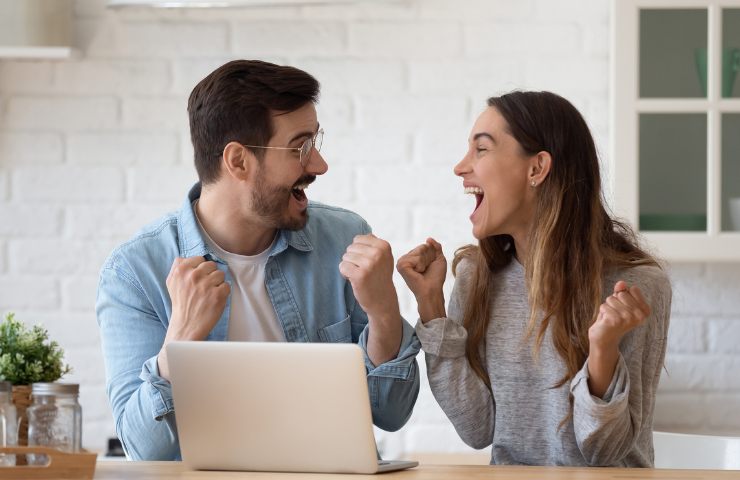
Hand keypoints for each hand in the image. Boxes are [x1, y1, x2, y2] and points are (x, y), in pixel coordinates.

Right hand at [158, 256, 229, 379]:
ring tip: (207, 295)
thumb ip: (178, 266)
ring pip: (221, 274)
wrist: (186, 326)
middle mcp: (193, 276)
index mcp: (180, 270)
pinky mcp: (217, 295)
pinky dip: (223, 293)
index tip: (197, 279)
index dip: (201, 269)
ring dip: (217, 284)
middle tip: (202, 288)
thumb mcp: (171, 282)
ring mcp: (206, 285)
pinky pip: (227, 286)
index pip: (200, 258)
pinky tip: (213, 300)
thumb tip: (189, 257)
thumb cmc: (181, 303)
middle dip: (210, 275)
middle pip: (212, 265)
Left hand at [339, 234, 399, 321]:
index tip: (367, 261)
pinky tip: (354, 279)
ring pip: (345, 257)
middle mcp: (377, 253)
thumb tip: (367, 233)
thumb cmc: (380, 277)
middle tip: (364, 270)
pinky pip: (342, 266)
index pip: (358, 239)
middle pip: (350, 248)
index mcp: (384, 246)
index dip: (358, 251)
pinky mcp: (359, 275)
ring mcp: (369, 264)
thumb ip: (375, 244)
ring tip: (360, 275)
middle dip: (353, 259)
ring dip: (349, 267)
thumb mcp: (384, 258)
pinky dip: (345, 273)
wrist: (383, 300)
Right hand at [396, 238, 446, 321]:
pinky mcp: (401, 266)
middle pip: (422, 247)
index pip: (424, 246)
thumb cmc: (436, 278)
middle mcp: (405, 259)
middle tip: (426, 270)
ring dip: (425, 262)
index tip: (429, 267)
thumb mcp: (438, 259)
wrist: (432, 290)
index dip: (431, 256)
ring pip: (419, 251)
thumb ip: (436, 247)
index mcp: (412, 258)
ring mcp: (402, 262)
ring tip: (421, 272)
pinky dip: (420, 265)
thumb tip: (429, 238)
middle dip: (428, 258)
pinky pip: (415, 257)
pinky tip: (417, 273)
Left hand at [589, 280, 650, 351]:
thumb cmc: (613, 318)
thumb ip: (622, 291)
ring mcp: (628, 318)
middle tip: (615, 314)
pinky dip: (602, 312)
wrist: (605, 337)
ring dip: (607, 307)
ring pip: (611, 299)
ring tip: (611, 317)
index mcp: (645, 311)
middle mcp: (640, 315)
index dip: (624, 296)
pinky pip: (604, 306)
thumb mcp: (620, 302)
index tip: (624, 308)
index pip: (634, 289)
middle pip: (621, 294)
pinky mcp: (616, 321)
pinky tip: (606, 321)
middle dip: (614, 301)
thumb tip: (621, 283)